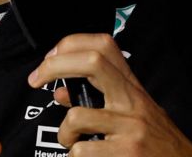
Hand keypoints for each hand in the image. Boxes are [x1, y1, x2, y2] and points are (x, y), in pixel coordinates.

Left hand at [27, 33, 191, 156]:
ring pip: (77, 116)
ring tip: (71, 142)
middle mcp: (133, 101)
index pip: (103, 45)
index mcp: (132, 87)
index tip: (49, 60)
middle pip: (92, 61)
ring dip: (63, 133)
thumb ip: (99, 99)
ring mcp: (131, 127)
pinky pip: (82, 151)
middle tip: (36, 81)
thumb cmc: (155, 141)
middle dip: (55, 66)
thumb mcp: (132, 113)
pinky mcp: (127, 153)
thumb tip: (61, 92)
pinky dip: (74, 156)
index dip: (70, 44)